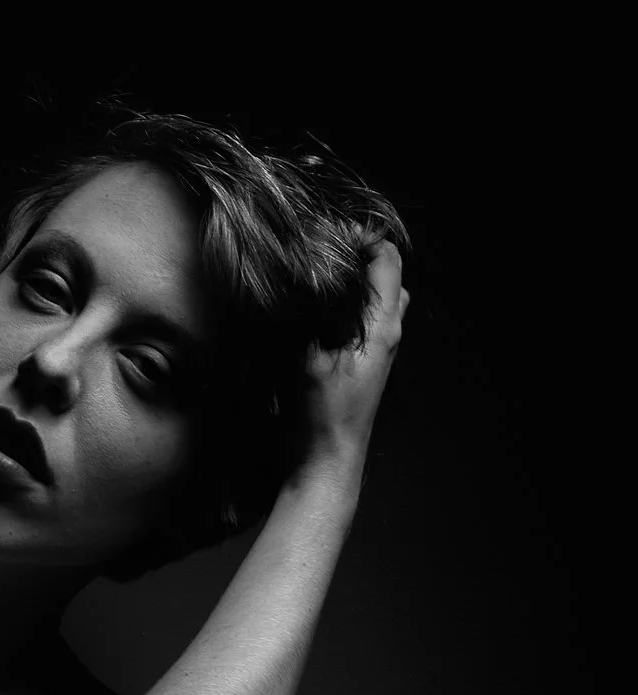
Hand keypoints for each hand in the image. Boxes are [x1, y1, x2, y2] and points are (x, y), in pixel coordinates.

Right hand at [288, 238, 409, 472]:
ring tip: (327, 277)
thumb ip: (312, 313)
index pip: (386, 260)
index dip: (363, 238)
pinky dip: (353, 306)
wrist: (328, 462)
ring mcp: (380, 350)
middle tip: (328, 251)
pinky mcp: (366, 364)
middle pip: (389, 276)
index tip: (331, 233)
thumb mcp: (309, 358)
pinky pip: (367, 321)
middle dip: (363, 257)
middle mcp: (389, 333)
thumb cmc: (323, 416)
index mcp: (383, 326)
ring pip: (380, 299)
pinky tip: (325, 311)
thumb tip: (304, 277)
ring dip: (359, 282)